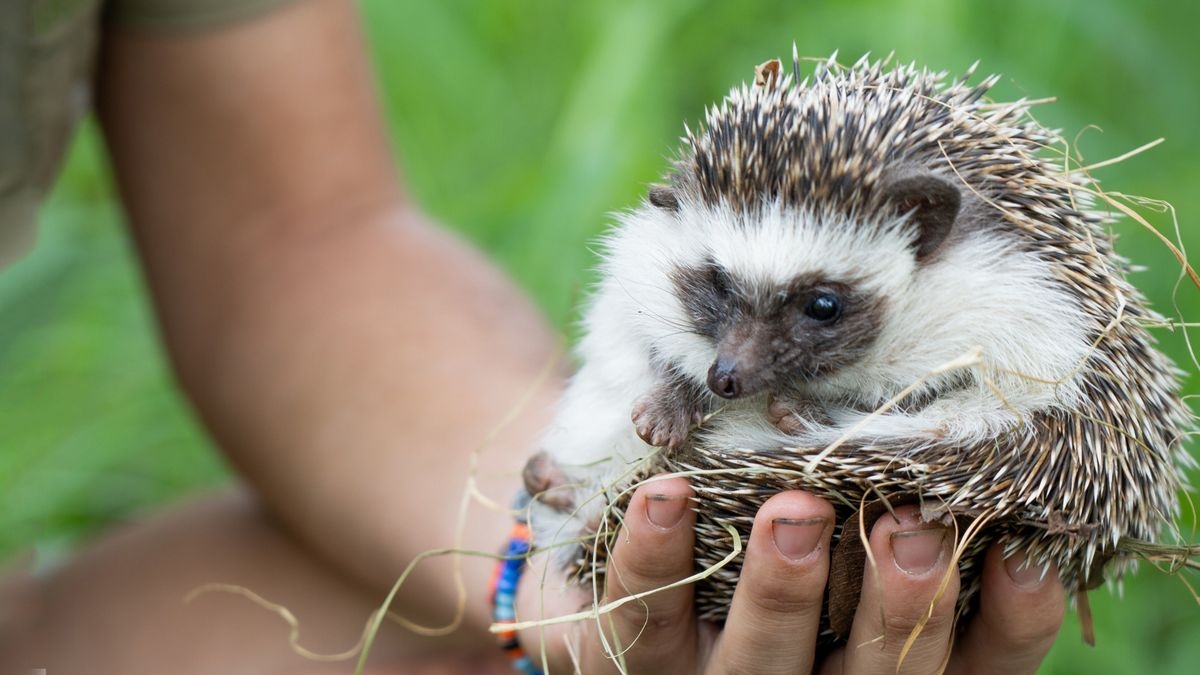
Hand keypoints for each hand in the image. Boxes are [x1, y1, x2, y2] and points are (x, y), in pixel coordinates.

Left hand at [517, 477, 1064, 673]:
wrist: (629, 566)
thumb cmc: (771, 522)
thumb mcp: (850, 516)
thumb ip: (902, 492)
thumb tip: (984, 416)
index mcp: (882, 663)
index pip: (976, 664)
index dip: (1010, 622)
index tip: (1025, 553)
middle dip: (900, 608)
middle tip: (907, 529)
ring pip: (760, 662)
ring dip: (782, 589)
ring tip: (793, 511)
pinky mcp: (630, 664)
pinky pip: (640, 620)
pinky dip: (654, 556)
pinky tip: (666, 495)